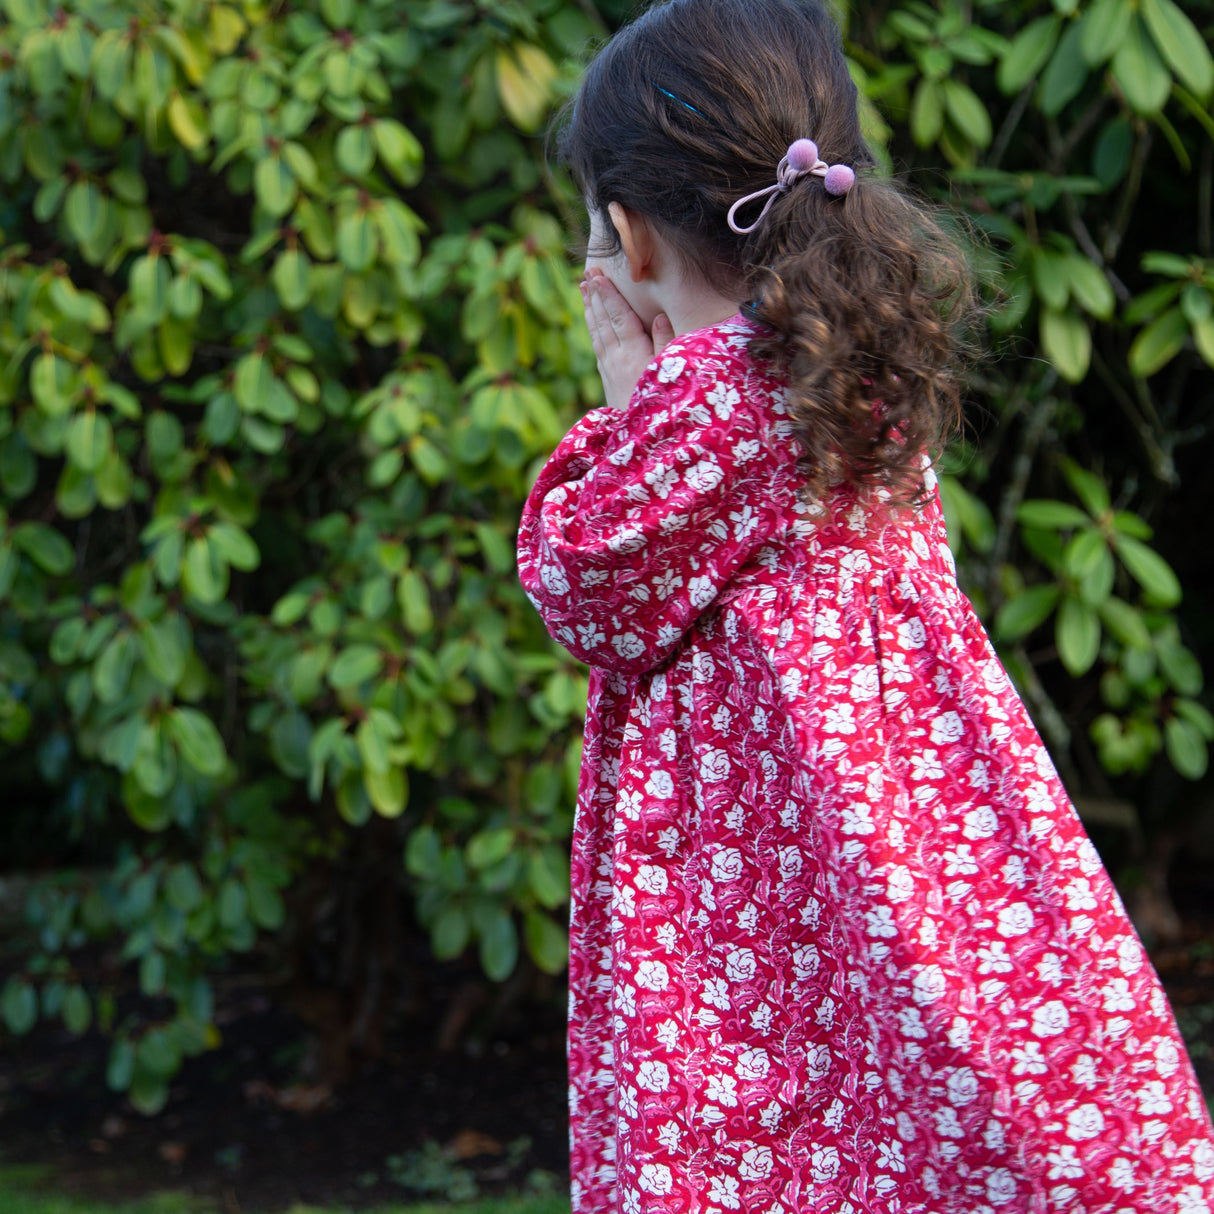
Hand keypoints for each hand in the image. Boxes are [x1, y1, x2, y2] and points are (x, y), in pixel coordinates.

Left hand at [580, 268, 674, 411]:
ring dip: (591, 309)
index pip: (619, 317)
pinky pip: (597, 346)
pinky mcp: (607, 377)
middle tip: (587, 273)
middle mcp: (617, 358)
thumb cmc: (663, 404)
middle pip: (604, 320)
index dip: (609, 294)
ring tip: (585, 289)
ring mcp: (609, 368)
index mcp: (634, 353)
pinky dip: (593, 328)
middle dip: (596, 295)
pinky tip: (592, 320)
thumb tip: (660, 316)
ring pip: (597, 332)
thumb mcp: (669, 374)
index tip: (598, 276)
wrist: (641, 438)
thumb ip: (666, 344)